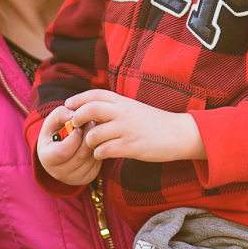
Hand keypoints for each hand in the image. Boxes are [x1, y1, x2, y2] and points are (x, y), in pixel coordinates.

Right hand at [37, 105, 100, 185]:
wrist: (58, 151)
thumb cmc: (55, 133)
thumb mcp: (53, 121)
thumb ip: (61, 114)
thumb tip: (75, 115)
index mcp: (48, 159)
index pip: (65, 150)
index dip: (75, 134)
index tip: (78, 124)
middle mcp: (59, 173)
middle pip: (81, 154)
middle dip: (88, 135)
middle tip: (91, 122)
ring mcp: (74, 178)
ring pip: (92, 157)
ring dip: (96, 141)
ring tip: (93, 130)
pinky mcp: (87, 177)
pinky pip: (98, 162)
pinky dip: (99, 149)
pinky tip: (94, 141)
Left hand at [66, 89, 206, 162]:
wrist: (179, 133)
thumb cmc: (155, 123)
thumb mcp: (135, 109)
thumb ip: (116, 108)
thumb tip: (93, 111)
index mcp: (124, 101)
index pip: (96, 94)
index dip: (78, 98)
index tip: (68, 104)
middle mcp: (124, 112)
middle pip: (90, 110)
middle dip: (77, 118)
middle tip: (75, 126)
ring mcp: (127, 129)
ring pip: (94, 134)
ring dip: (88, 142)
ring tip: (94, 145)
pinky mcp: (131, 146)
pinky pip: (104, 151)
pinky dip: (98, 154)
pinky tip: (104, 154)